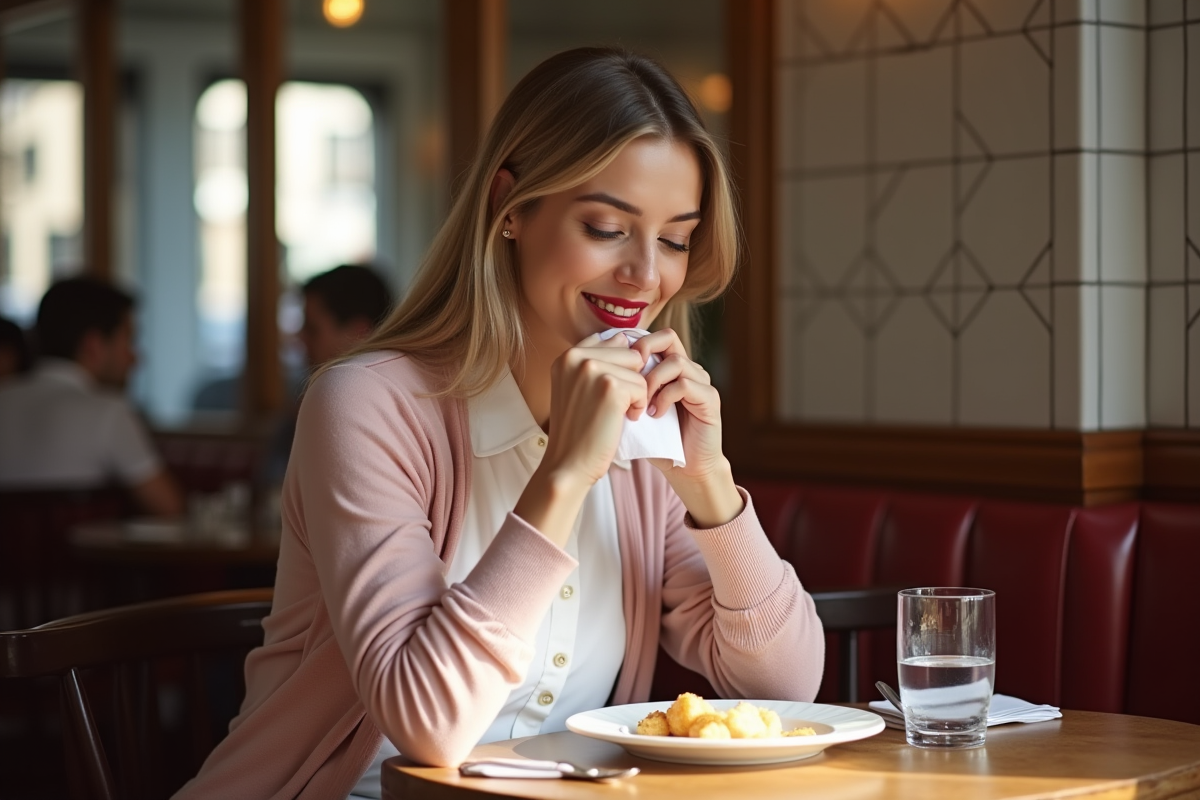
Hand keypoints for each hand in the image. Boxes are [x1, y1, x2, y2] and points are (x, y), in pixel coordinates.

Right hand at [515, 333, 647, 544]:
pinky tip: (621, 420)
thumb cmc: (577, 430)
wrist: (568, 465)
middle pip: (629, 354)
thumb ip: (595, 361)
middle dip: (629, 380)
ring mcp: (592, 370)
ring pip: (638, 370)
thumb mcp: (576, 387)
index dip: (618, 369)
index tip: (608, 393)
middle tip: (612, 406)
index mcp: (567, 356)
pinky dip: (638, 407)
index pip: (610, 342)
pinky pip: (642, 388)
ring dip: (635, 394)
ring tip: (615, 414)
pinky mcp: (610, 387)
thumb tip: (623, 336)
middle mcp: (576, 357)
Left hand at [629, 329, 723, 480]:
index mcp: (671, 368)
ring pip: (675, 361)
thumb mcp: (633, 409)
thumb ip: (623, 388)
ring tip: (641, 403)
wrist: (685, 469)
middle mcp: (689, 369)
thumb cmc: (656, 440)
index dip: (632, 346)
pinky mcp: (710, 398)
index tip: (615, 368)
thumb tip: (593, 368)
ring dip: (652, 381)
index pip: (653, 338)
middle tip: (628, 375)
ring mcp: (702, 382)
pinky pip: (685, 384)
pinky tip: (655, 415)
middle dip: (644, 352)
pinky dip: (665, 398)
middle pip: (668, 337)